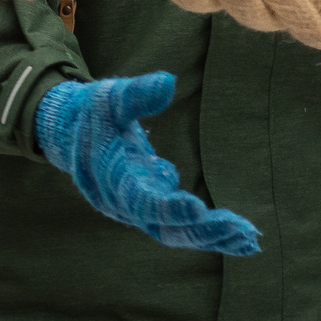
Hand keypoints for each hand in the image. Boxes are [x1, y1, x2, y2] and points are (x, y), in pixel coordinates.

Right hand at [35, 74, 261, 254]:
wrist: (73, 134)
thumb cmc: (93, 113)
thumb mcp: (110, 98)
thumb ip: (136, 94)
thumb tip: (168, 82)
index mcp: (111, 180)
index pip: (141, 201)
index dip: (168, 208)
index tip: (198, 208)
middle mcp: (124, 204)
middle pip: (165, 227)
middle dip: (202, 231)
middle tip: (241, 230)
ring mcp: (137, 209)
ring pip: (175, 231)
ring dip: (210, 235)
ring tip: (247, 238)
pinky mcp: (150, 206)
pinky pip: (179, 225)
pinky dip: (205, 229)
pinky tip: (236, 231)